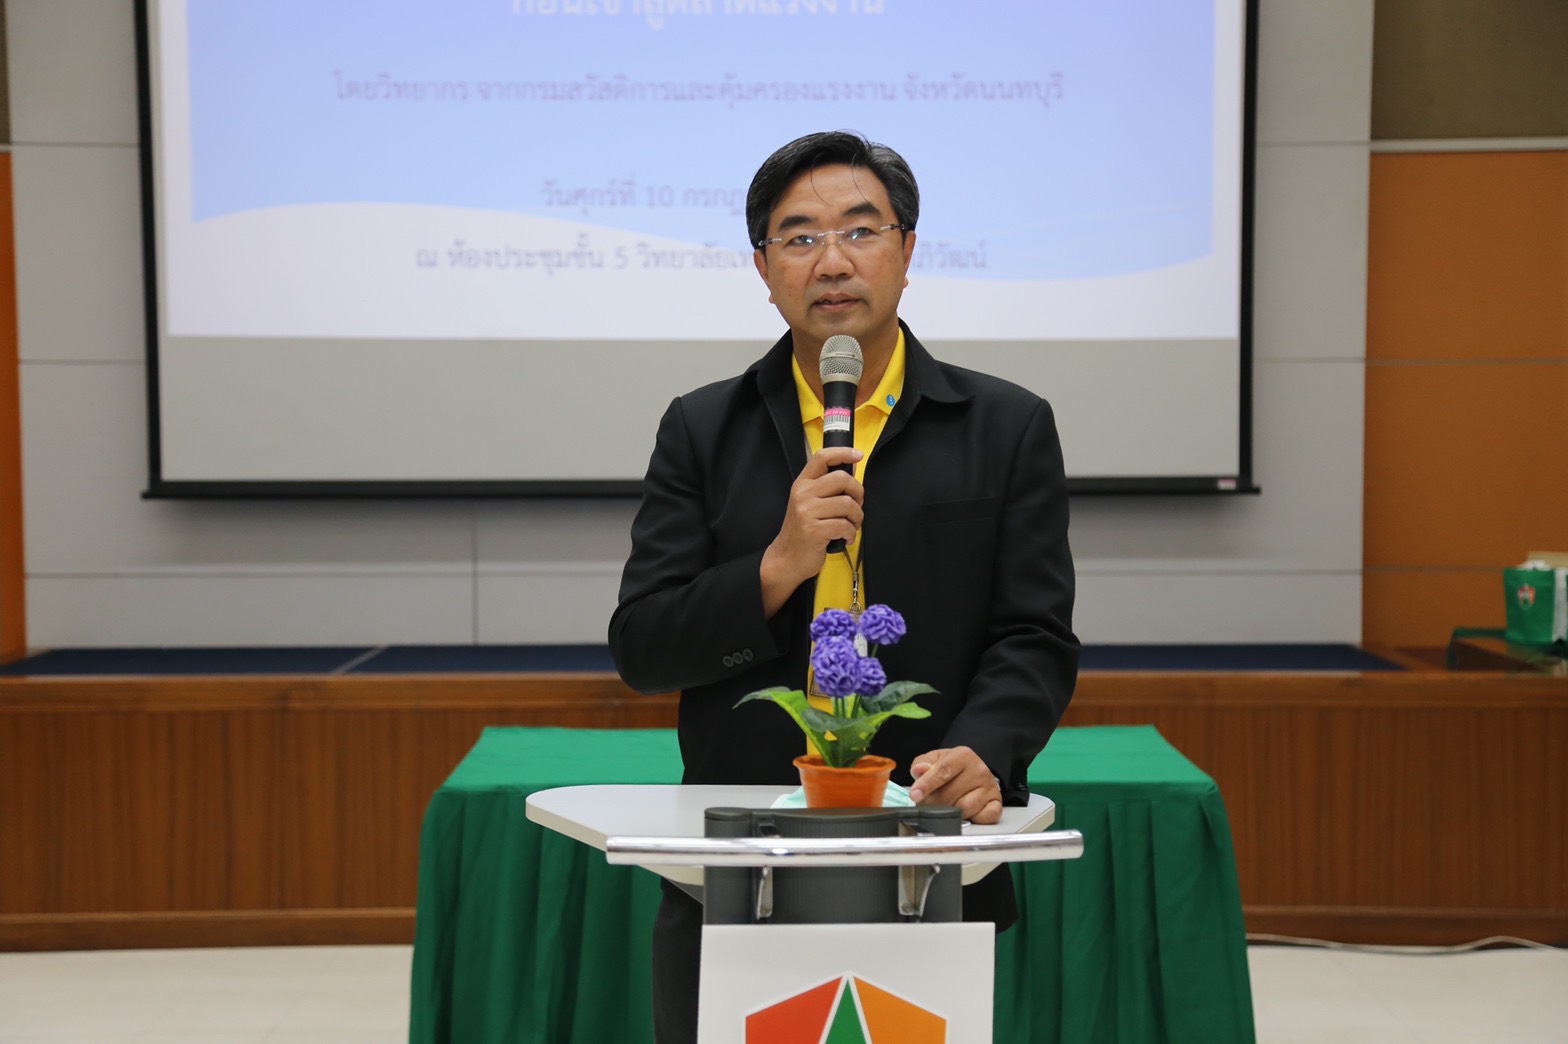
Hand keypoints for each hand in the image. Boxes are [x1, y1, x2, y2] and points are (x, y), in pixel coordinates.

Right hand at [759, 446, 863, 615]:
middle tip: (856, 507)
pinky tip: (845, 538)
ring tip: (851, 526)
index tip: (858, 455)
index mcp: (802, 484)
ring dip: (857, 518)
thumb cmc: (802, 530)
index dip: (843, 452)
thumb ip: (827, 486)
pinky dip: (851, 534)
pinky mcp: (814, 530)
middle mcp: (803, 494)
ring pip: (848, 504)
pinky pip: (845, 525)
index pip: (822, 457)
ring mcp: (807, 512)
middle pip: (842, 479)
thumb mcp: (808, 503)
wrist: (786, 558)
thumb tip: (851, 467)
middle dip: (858, 493)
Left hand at [909, 746, 1002, 823]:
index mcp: (963, 756)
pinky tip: (966, 811)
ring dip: (952, 811)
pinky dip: (973, 818)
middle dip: (934, 802)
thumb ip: (922, 765)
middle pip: (950, 794)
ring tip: (948, 804)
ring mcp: (989, 787)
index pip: (943, 771)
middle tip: (930, 801)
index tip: (915, 795)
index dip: (927, 784)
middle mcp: (979, 770)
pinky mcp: (996, 803)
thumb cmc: (951, 767)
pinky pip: (983, 817)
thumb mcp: (934, 760)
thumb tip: (919, 770)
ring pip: (965, 808)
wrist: (972, 771)